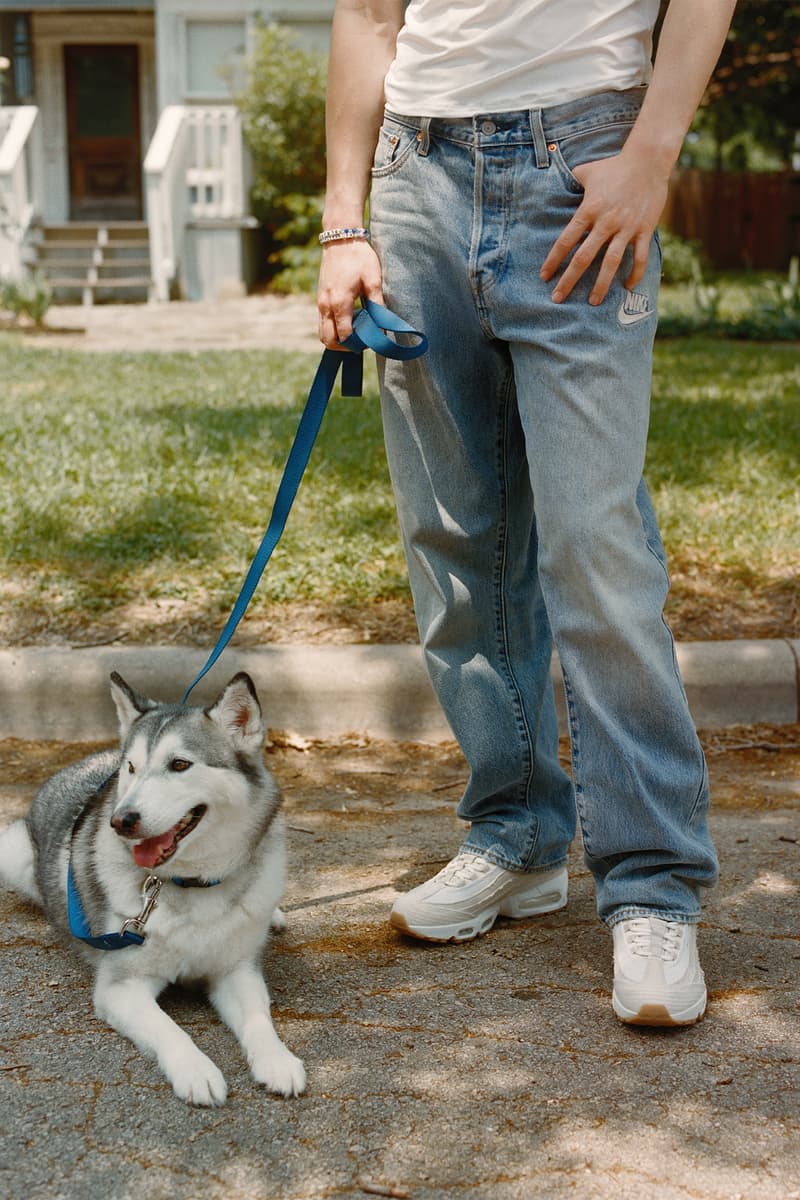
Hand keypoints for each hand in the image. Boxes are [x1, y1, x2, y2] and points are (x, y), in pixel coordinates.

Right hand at [317, 240, 383, 347]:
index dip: (359, 343)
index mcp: (340, 302)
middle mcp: (325, 305)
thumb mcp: (373, 279)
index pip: (345, 335)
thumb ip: (377, 304)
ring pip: (322, 334)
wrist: (341, 238)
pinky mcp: (319, 300)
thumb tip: (383, 324)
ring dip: (337, 339)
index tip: (372, 339)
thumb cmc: (359, 257)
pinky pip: (322, 324)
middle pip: (329, 340)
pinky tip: (349, 321)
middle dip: (345, 347)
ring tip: (355, 332)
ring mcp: (320, 303)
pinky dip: (333, 329)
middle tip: (362, 341)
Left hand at [540, 149, 669, 305]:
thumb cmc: (614, 166)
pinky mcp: (644, 230)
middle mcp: (606, 222)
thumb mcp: (586, 171)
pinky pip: (639, 257)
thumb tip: (556, 184)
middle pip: (583, 257)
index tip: (544, 276)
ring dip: (601, 284)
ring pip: (611, 262)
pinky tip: (627, 286)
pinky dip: (634, 273)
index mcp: (589, 209)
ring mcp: (626, 227)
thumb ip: (570, 182)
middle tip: (558, 298)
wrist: (648, 160)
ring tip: (593, 302)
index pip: (566, 240)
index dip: (553, 260)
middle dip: (569, 280)